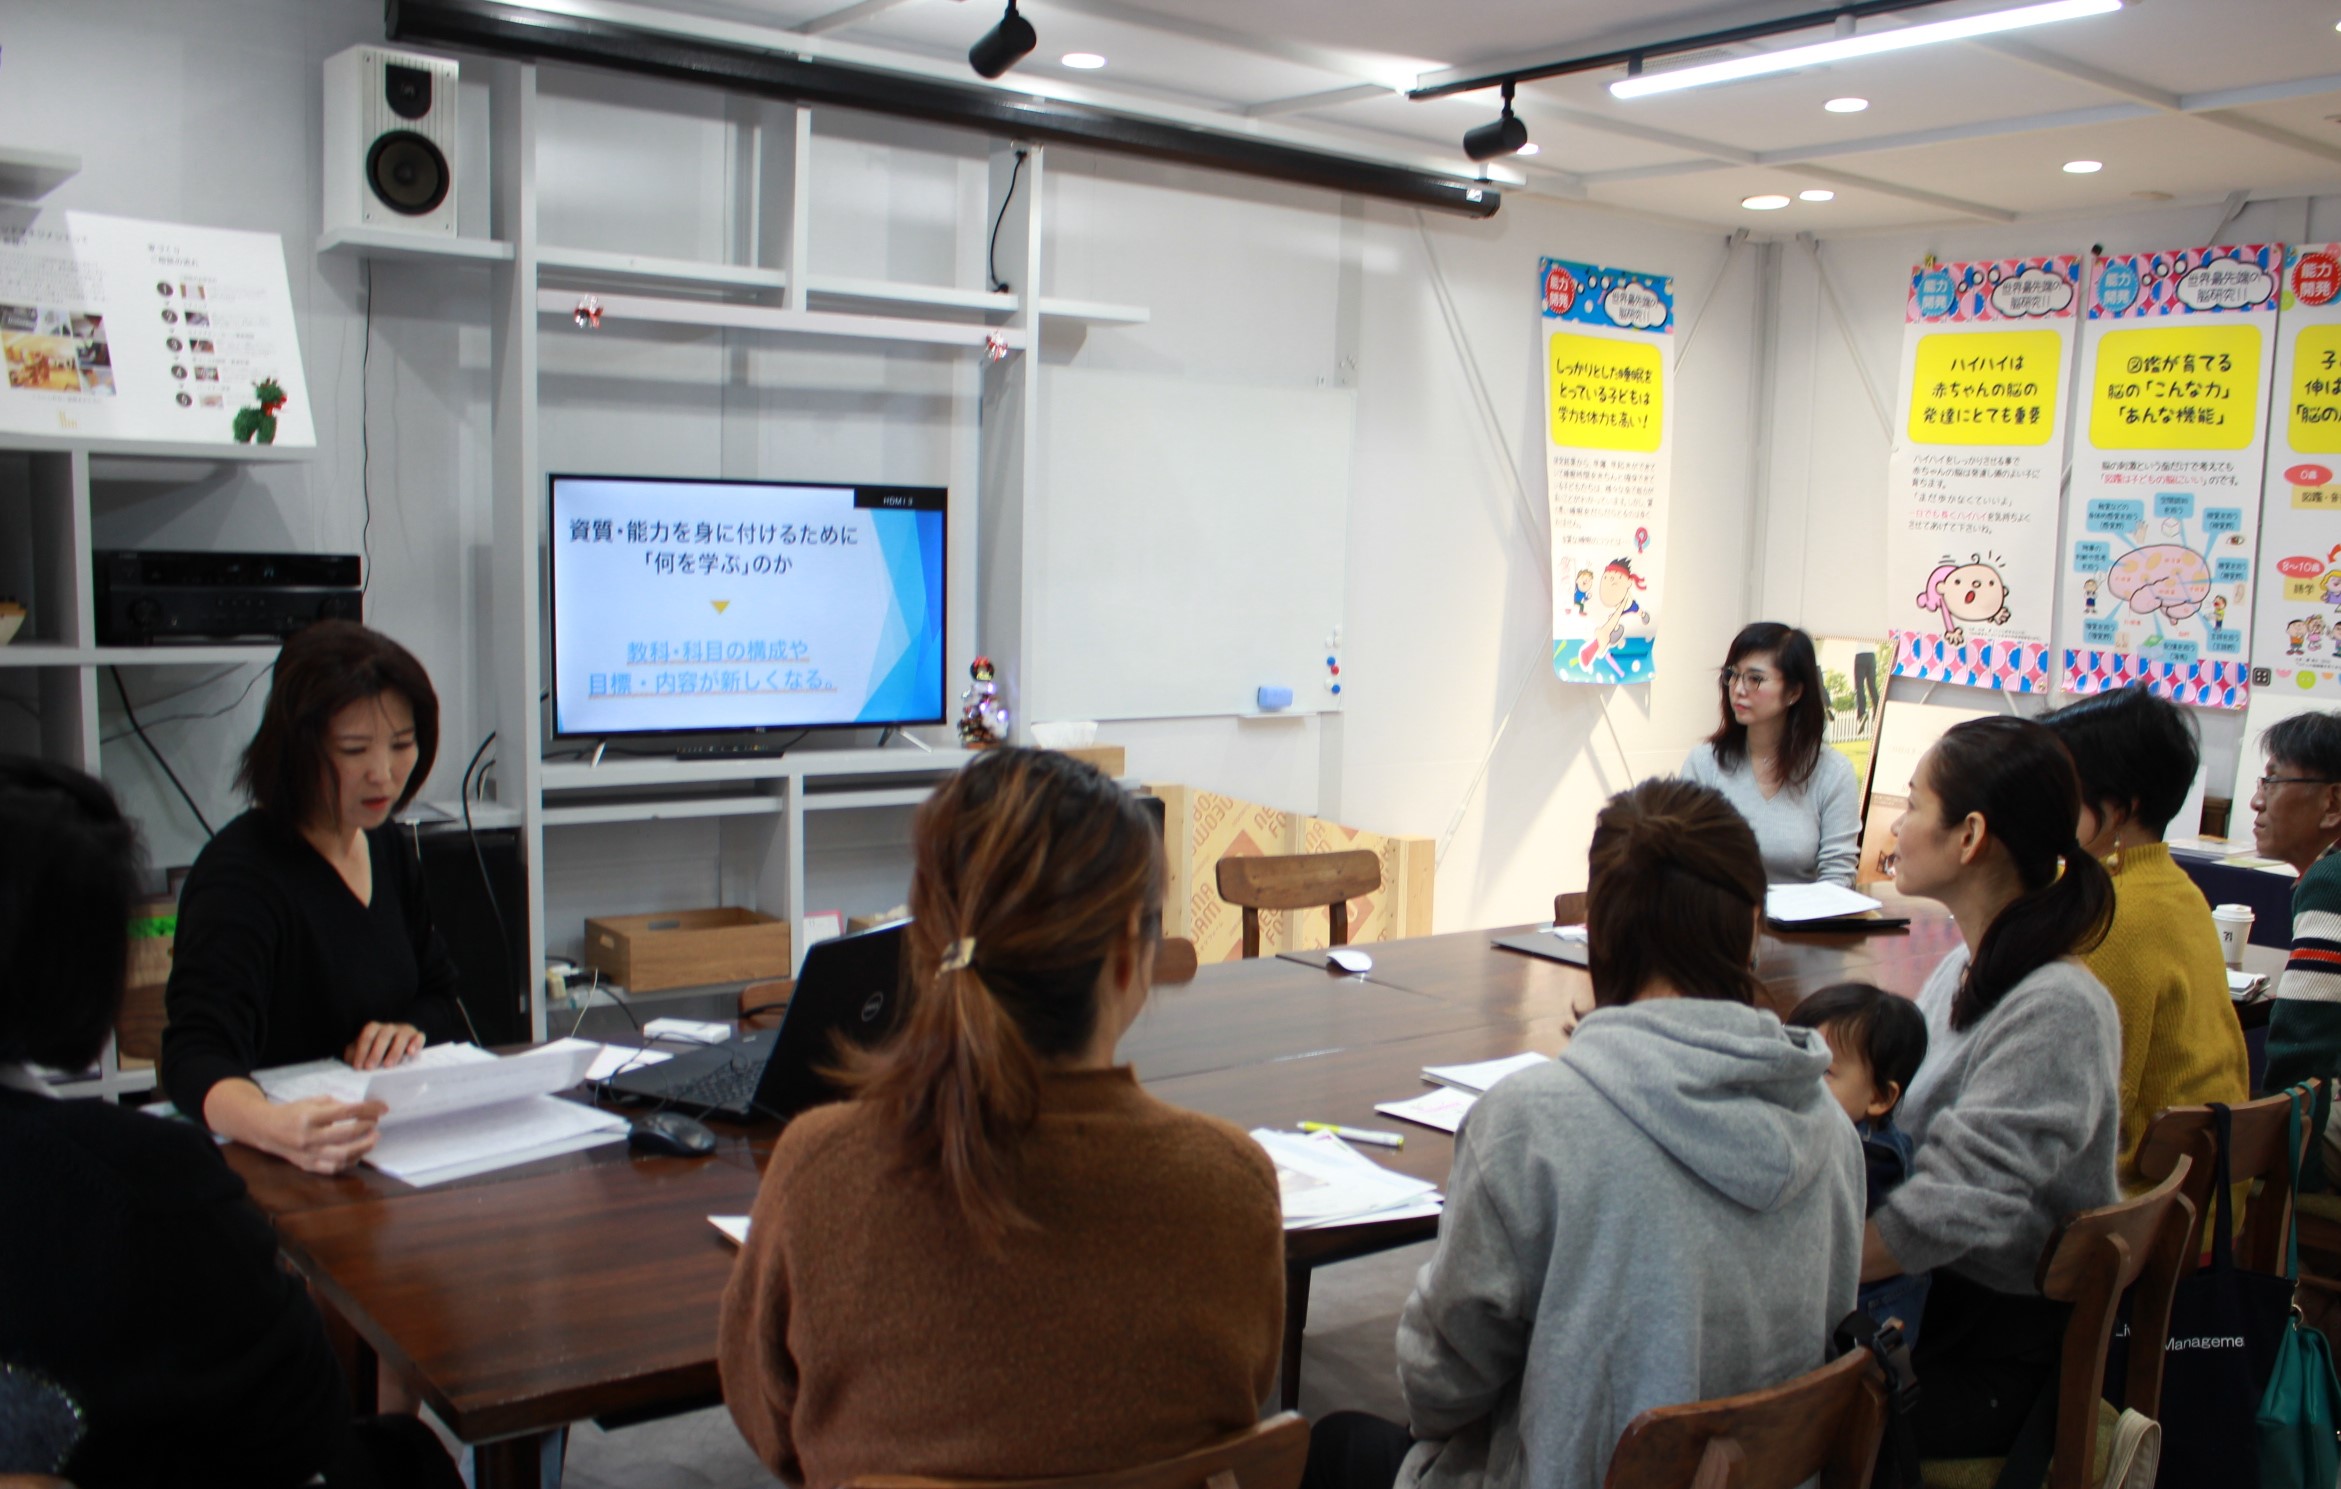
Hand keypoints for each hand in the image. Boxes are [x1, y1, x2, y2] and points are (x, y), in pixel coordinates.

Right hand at [261, 1096, 387, 1174]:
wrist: (266, 1129)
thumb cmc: (293, 1112)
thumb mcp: (312, 1101)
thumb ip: (336, 1105)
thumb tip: (363, 1110)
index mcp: (310, 1117)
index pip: (345, 1112)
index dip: (367, 1109)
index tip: (383, 1108)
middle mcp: (309, 1137)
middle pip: (345, 1135)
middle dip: (366, 1129)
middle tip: (376, 1124)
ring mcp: (308, 1154)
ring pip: (342, 1156)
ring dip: (363, 1147)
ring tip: (373, 1138)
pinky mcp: (308, 1165)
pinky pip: (333, 1168)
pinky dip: (350, 1161)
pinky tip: (359, 1152)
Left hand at [344, 1022, 424, 1069]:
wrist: (391, 1052)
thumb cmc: (372, 1054)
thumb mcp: (359, 1054)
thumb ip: (354, 1056)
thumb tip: (355, 1064)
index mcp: (374, 1028)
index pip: (367, 1035)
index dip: (362, 1050)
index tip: (358, 1067)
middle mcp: (389, 1027)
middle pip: (384, 1035)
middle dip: (376, 1052)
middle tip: (370, 1068)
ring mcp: (404, 1031)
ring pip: (401, 1037)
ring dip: (394, 1051)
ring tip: (388, 1065)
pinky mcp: (417, 1037)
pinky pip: (419, 1037)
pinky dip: (416, 1043)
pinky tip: (411, 1053)